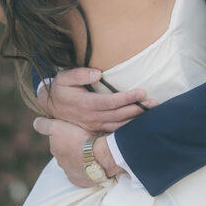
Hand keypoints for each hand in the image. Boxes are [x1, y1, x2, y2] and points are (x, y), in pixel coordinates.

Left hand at [32, 118, 122, 185]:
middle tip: (82, 140)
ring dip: (80, 158)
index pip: (57, 142)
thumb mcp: (56, 127)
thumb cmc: (78, 140)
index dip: (65, 135)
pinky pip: (83, 175)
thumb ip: (44, 125)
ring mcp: (72, 174)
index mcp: (55, 150)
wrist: (98, 157)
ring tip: (90, 151)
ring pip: (75, 164)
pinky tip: (92, 163)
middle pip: (66, 154)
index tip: (73, 132)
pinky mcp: (83, 182)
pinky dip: (87, 169)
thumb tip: (36, 123)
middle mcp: (61, 164)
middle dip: (72, 148)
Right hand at [39, 67, 156, 132]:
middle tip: (154, 103)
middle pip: (119, 115)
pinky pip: (115, 132)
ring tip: (152, 113)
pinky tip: (141, 124)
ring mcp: (94, 125)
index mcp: (85, 104)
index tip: (141, 92)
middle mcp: (91, 117)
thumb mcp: (64, 78)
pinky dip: (129, 129)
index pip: (110, 102)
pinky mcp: (97, 129)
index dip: (127, 98)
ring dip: (136, 120)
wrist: (51, 106)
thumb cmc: (61, 88)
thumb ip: (79, 74)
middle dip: (137, 109)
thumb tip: (97, 74)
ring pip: (119, 126)